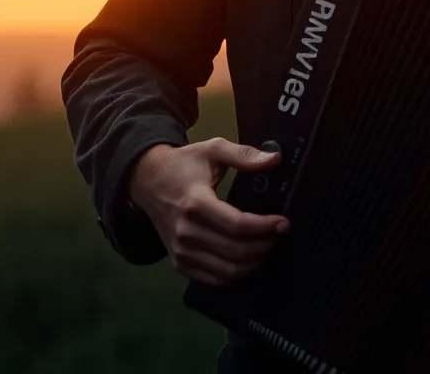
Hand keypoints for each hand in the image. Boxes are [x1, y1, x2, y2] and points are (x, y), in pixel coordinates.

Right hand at [128, 138, 289, 286]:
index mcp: (195, 203)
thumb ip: (243, 155)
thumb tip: (274, 160)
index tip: (283, 223)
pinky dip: (236, 274)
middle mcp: (186, 231)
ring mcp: (181, 251)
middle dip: (265, 244)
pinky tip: (247, 259)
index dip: (265, 227)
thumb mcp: (212, 150)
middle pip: (236, 251)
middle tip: (278, 234)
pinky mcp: (180, 263)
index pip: (237, 225)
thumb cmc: (183, 165)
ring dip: (254, 262)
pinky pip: (215, 280)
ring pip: (229, 271)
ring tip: (266, 245)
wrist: (147, 182)